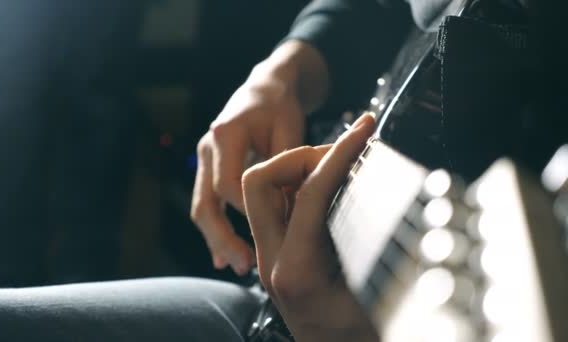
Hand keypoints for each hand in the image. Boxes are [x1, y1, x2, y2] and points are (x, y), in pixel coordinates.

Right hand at [191, 41, 328, 274]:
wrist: (265, 85)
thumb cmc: (281, 104)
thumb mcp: (290, 129)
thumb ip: (287, 167)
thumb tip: (292, 208)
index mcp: (226, 134)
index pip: (228, 185)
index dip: (248, 211)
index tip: (273, 227)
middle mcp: (207, 147)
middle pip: (205, 203)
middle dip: (223, 238)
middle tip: (245, 266)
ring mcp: (204, 158)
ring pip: (201, 207)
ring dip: (216, 239)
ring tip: (236, 266)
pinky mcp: (209, 167)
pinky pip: (206, 202)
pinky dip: (215, 228)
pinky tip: (222, 256)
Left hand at [242, 113, 378, 341]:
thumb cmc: (358, 337)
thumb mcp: (380, 293)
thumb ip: (380, 248)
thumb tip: (395, 201)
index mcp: (298, 270)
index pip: (311, 192)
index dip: (340, 154)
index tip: (363, 132)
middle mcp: (273, 261)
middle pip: (259, 183)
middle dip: (298, 156)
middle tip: (340, 153)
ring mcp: (270, 259)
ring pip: (261, 193)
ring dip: (294, 170)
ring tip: (336, 166)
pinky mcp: (277, 257)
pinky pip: (277, 208)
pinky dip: (299, 188)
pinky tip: (331, 187)